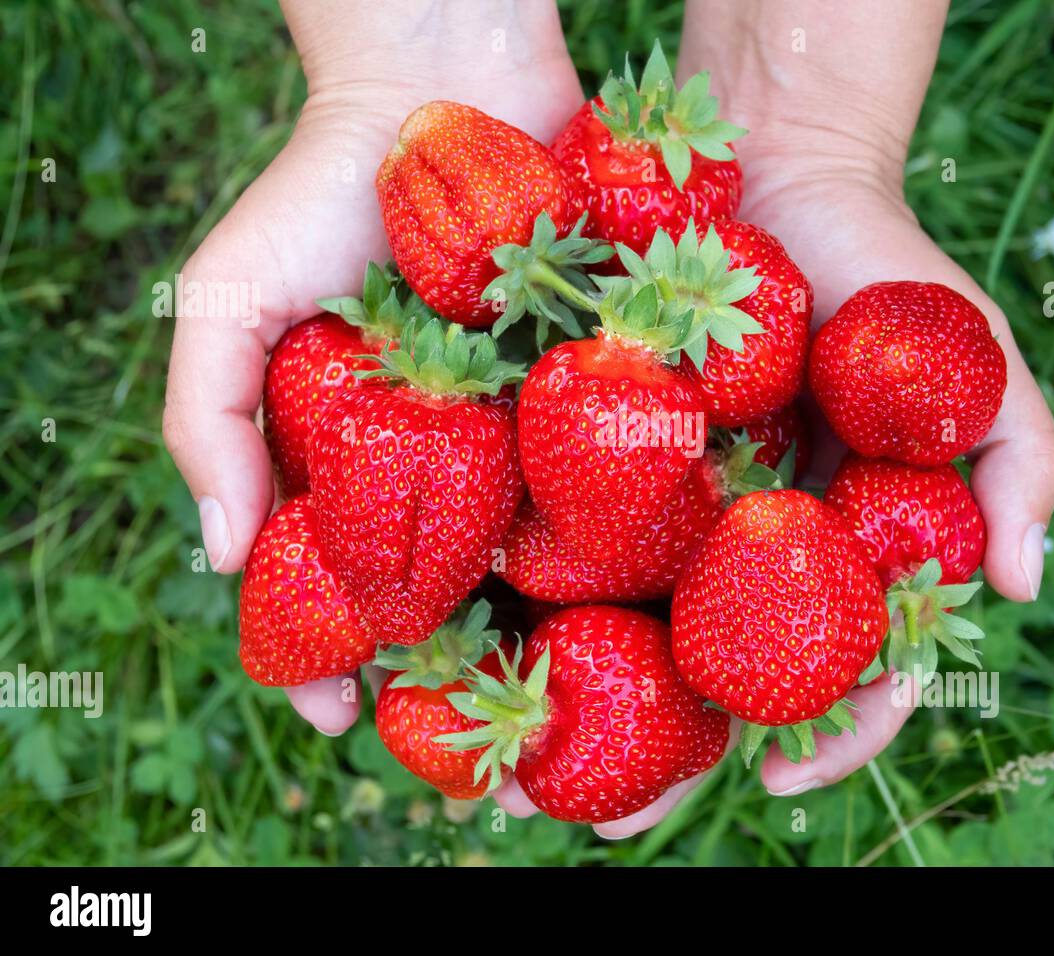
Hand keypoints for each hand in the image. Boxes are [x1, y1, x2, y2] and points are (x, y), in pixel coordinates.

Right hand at [162, 0, 582, 733]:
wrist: (444, 83)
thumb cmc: (321, 190)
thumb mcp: (230, 297)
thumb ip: (207, 417)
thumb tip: (219, 557)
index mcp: (366, 456)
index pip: (348, 581)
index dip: (335, 651)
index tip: (335, 712)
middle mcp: (456, 456)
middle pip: (457, 588)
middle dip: (454, 669)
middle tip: (461, 743)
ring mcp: (538, 426)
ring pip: (549, 553)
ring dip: (552, 629)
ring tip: (558, 701)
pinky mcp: (613, 383)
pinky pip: (628, 470)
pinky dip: (637, 529)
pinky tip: (645, 592)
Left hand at [557, 1, 1053, 837]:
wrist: (784, 165)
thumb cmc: (889, 270)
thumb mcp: (978, 359)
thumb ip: (1023, 463)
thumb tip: (1024, 588)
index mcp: (844, 549)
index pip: (842, 671)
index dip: (821, 736)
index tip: (773, 778)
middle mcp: (756, 547)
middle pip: (715, 677)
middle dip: (668, 757)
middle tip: (608, 821)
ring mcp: (678, 505)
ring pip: (630, 625)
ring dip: (580, 707)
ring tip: (522, 777)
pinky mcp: (605, 453)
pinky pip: (570, 532)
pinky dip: (529, 590)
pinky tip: (478, 639)